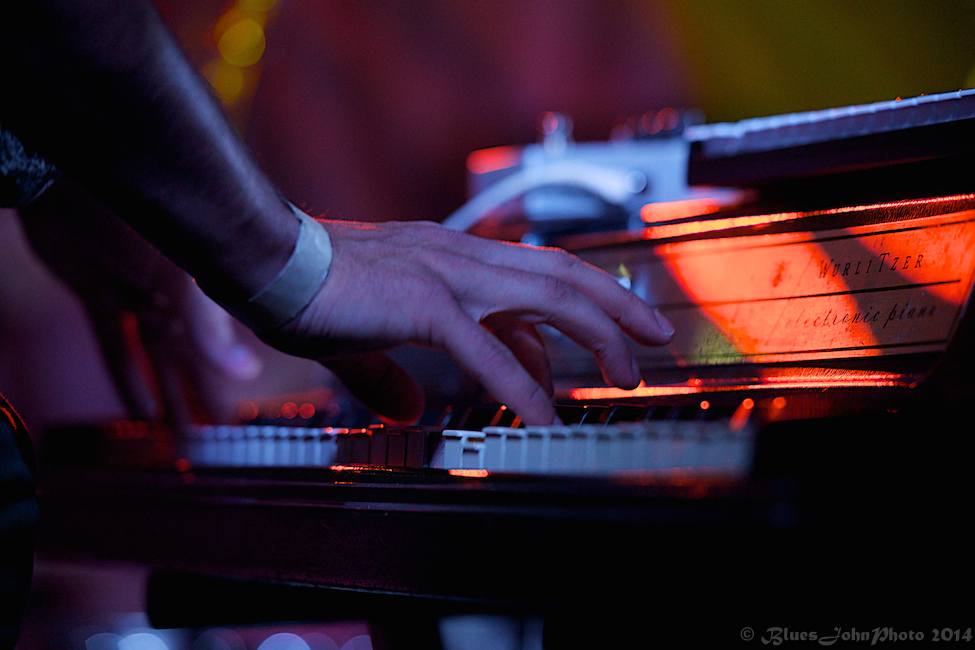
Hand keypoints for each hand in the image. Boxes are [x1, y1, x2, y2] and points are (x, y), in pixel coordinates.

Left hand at [18, 177, 260, 425]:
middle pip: (190, 359)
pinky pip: (115, 345)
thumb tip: (244, 373)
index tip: (237, 418)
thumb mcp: (181, 276)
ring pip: (156, 357)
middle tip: (208, 438)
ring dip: (166, 394)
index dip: (227, 384)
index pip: (222, 348)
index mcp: (205, 288)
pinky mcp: (100, 294)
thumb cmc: (136, 213)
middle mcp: (176, 295)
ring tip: (178, 433)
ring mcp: (138, 296)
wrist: (69, 173)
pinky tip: (137, 408)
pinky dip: (127, 377)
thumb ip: (209, 328)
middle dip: (199, 398)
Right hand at [261, 219, 673, 425]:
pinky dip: (522, 384)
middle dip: (617, 306)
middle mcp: (460, 257)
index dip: (571, 320)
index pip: (532, 283)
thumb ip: (389, 374)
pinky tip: (543, 416)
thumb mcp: (362, 335)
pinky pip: (487, 348)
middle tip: (657, 338)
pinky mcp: (424, 303)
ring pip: (548, 296)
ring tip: (630, 374)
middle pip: (562, 274)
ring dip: (598, 334)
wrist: (264, 261)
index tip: (589, 356)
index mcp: (451, 258)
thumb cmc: (309, 288)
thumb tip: (412, 410)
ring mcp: (447, 275)